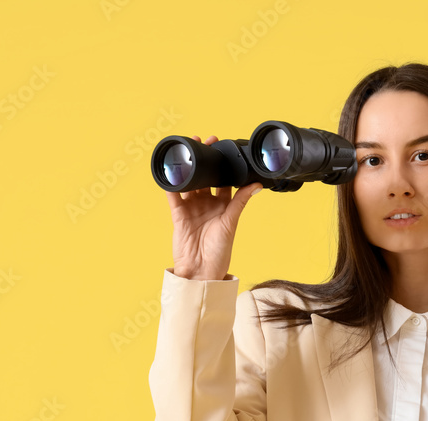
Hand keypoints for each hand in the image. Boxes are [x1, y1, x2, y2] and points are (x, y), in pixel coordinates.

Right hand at [166, 135, 262, 279]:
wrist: (201, 271)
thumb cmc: (220, 252)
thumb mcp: (231, 222)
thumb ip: (240, 202)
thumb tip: (256, 184)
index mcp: (223, 206)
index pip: (223, 180)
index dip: (223, 165)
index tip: (222, 148)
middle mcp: (207, 205)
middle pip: (205, 178)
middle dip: (204, 161)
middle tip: (204, 142)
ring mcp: (192, 208)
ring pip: (189, 183)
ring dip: (188, 168)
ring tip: (187, 151)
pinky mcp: (178, 214)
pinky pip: (173, 195)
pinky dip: (171, 183)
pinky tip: (170, 170)